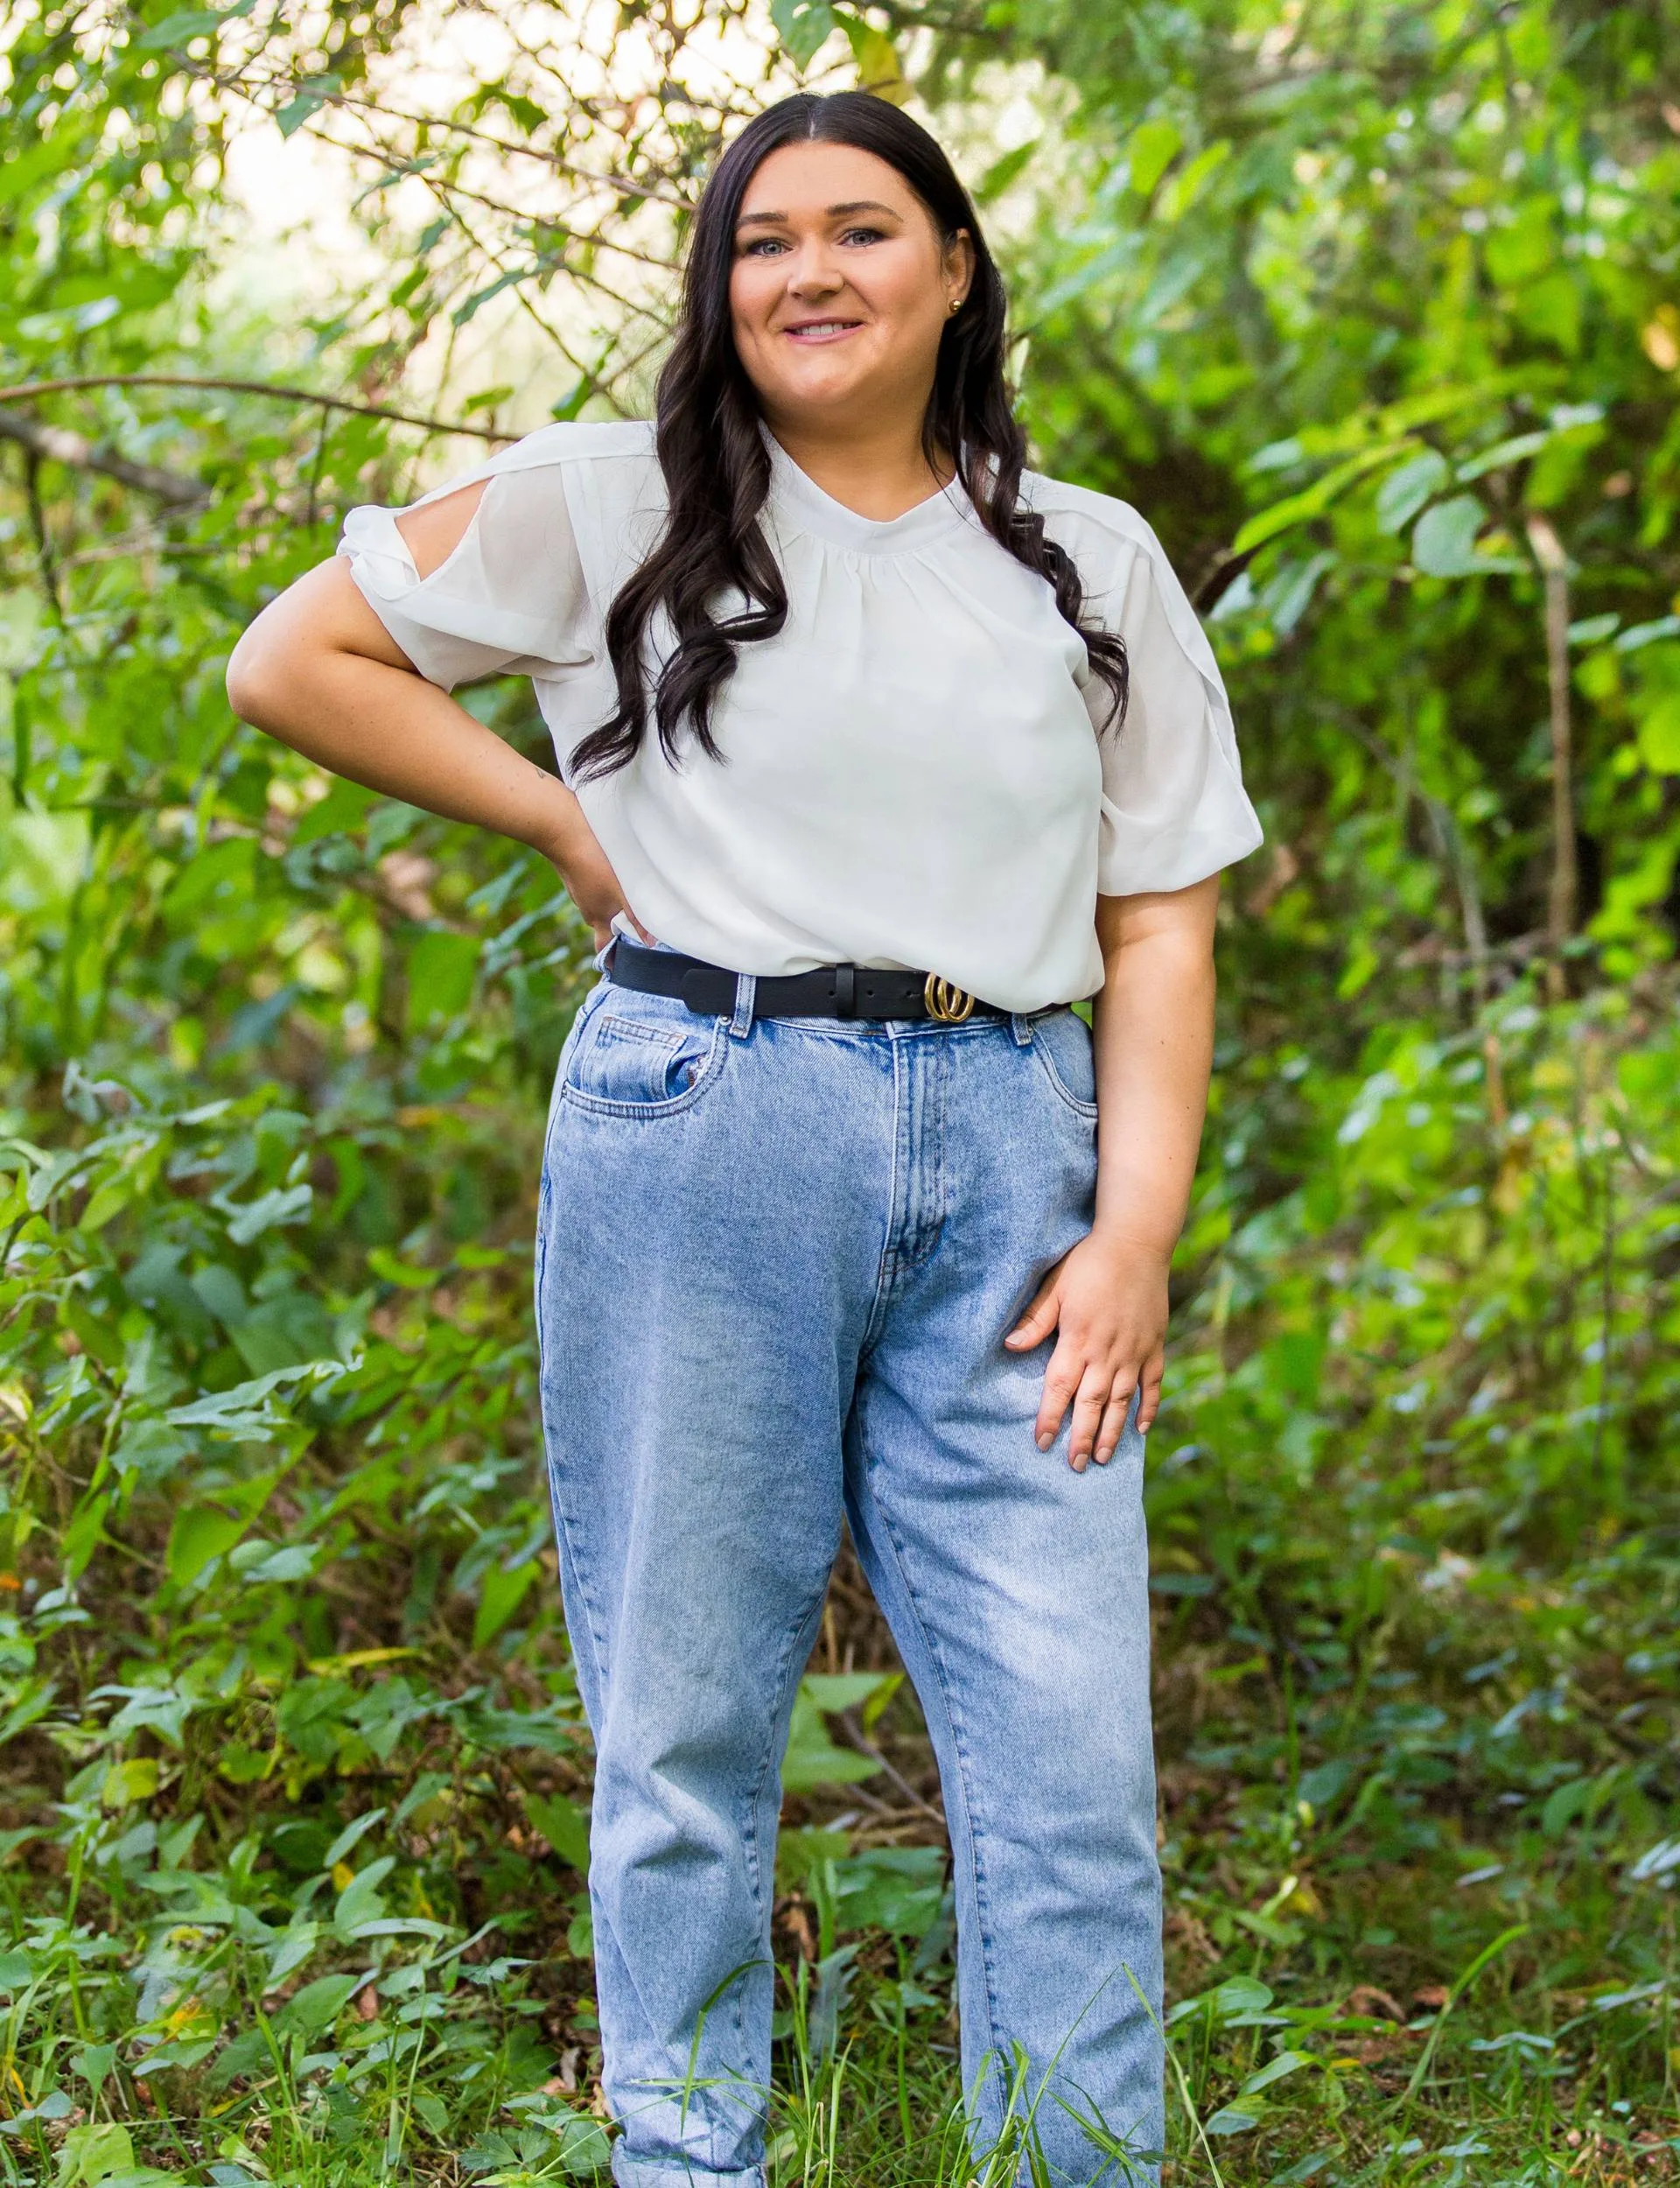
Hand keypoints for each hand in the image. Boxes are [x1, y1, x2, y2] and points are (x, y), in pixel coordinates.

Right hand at [534, 789, 650, 949]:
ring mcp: (580, 889)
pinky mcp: (578, 872)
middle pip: (606, 924)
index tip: (622, 964)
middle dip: (622, 927)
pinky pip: (596, 886)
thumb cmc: (593, 862)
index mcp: (596, 918)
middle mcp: (586, 907)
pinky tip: (620, 872)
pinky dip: (608, 886)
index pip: (603, 947)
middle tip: (644, 924)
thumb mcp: (621, 891)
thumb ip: (636, 916)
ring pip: (602, 903)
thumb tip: (651, 942)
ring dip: (617, 903)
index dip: (612, 957)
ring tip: (637, 895)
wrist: (562, 830)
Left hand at [1002, 1229, 1170, 1470]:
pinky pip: (1152, 1383)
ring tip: (1104, 1458)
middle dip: (1083, 1437)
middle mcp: (1107, 1352)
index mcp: (1078, 1339)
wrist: (1137, 1242)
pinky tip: (1141, 1428)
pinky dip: (1148, 1407)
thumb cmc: (1089, 1261)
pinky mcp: (1154, 1345)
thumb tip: (1009, 1346)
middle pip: (1092, 1404)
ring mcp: (1135, 1351)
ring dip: (1113, 1432)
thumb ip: (1036, 1319)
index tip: (1041, 1443)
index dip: (1050, 1417)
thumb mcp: (1055, 1286)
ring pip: (1122, 1401)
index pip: (1060, 1388)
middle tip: (1075, 1466)